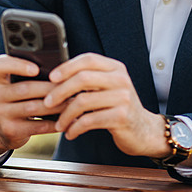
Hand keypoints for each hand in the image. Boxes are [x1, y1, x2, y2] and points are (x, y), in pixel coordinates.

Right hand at [0, 54, 67, 159]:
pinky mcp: (10, 130)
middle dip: (50, 87)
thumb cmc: (17, 97)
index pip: (0, 65)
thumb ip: (30, 73)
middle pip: (25, 88)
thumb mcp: (15, 83)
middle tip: (70, 85)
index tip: (36, 68)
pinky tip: (66, 120)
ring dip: (56, 105)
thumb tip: (60, 70)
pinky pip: (37, 126)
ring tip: (72, 102)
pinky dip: (54, 123)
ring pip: (33, 107)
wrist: (2, 128)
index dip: (18, 65)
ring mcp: (0, 114)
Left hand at [43, 53, 170, 158]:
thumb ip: (90, 79)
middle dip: (60, 91)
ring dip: (65, 115)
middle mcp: (121, 79)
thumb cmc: (120, 108)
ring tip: (60, 124)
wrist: (144, 131)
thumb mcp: (109, 88)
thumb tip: (57, 78)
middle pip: (82, 78)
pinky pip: (89, 120)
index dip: (67, 66)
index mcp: (116, 68)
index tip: (52, 77)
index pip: (88, 59)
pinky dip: (75, 128)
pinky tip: (71, 132)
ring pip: (83, 101)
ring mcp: (123, 97)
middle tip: (48, 103)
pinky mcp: (121, 116)